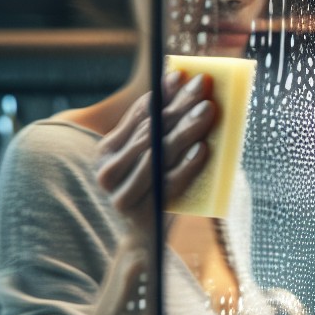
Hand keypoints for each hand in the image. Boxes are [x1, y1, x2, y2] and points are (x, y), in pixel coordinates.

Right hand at [96, 69, 216, 221]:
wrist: (145, 239)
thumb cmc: (155, 190)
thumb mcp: (153, 159)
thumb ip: (160, 131)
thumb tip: (182, 85)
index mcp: (106, 151)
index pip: (139, 114)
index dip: (164, 94)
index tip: (186, 75)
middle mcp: (107, 170)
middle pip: (151, 131)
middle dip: (179, 106)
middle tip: (204, 86)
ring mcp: (120, 192)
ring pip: (159, 153)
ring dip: (186, 130)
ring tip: (208, 110)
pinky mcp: (141, 211)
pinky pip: (170, 182)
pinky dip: (188, 164)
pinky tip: (204, 148)